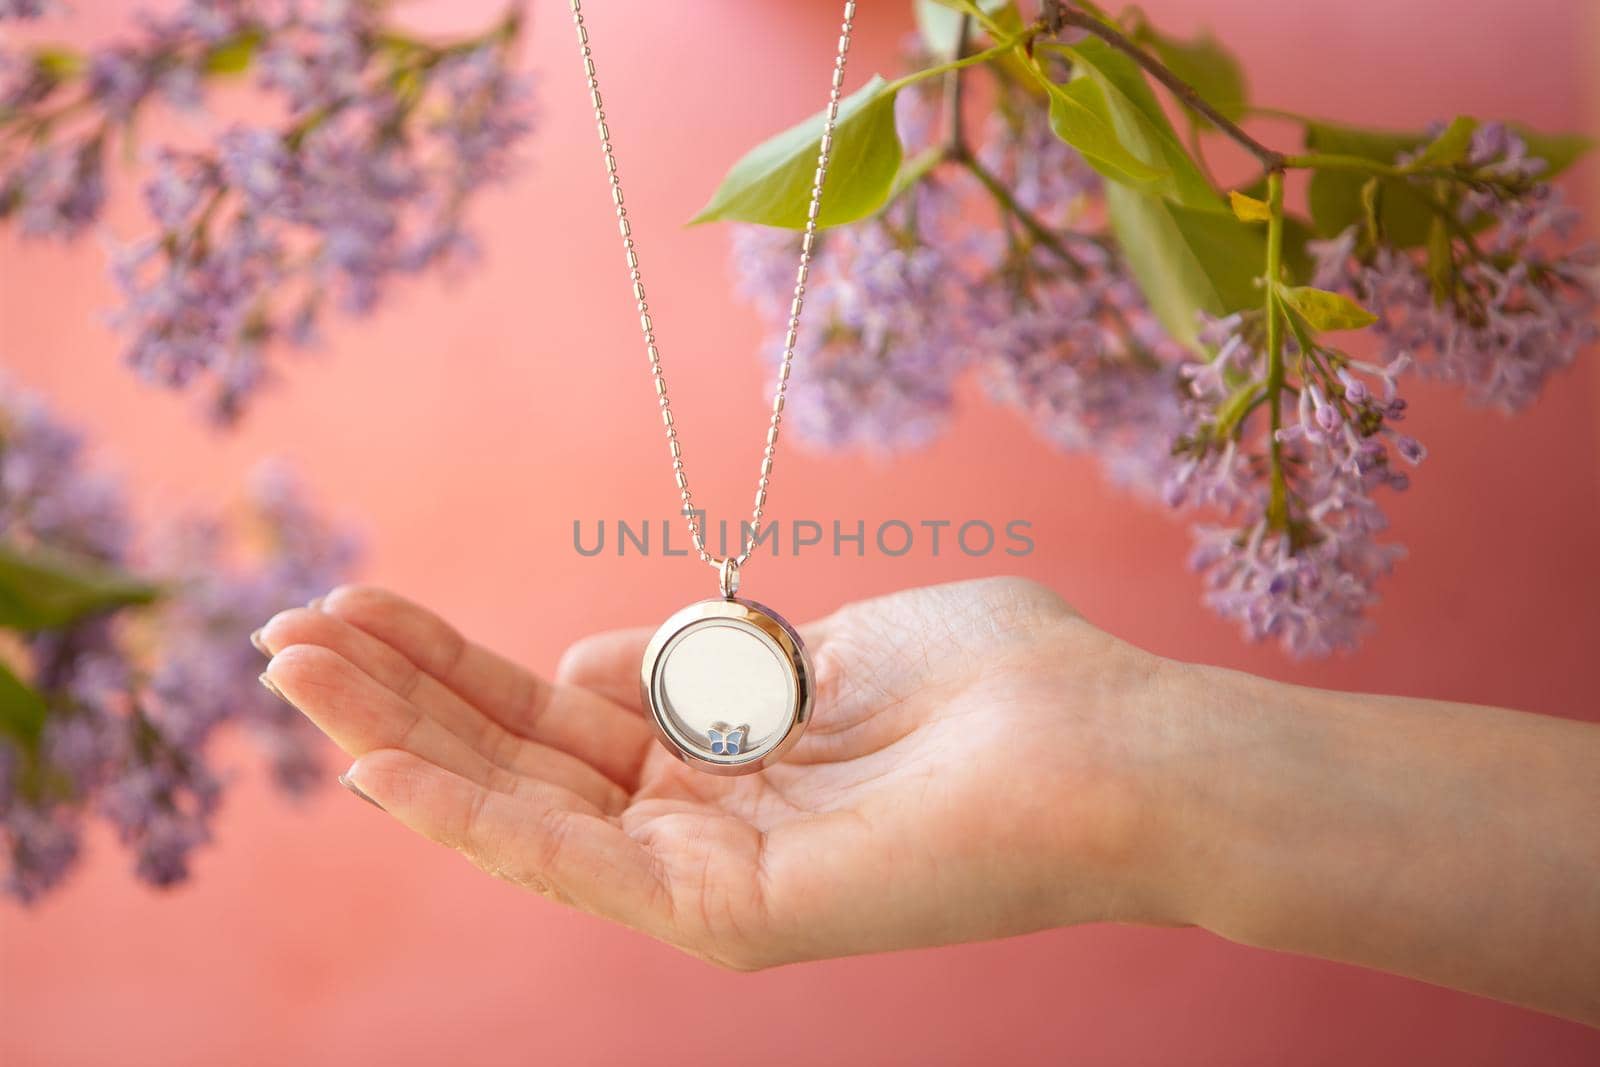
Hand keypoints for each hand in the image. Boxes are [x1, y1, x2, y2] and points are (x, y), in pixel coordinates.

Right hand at [257, 577, 1176, 968]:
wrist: (1109, 748)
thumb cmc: (995, 679)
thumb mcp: (820, 644)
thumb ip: (700, 657)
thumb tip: (579, 658)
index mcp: (723, 753)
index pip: (553, 708)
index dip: (455, 658)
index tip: (365, 597)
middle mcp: (700, 822)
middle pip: (515, 756)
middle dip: (398, 694)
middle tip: (284, 633)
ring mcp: (706, 875)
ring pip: (518, 808)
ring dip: (398, 739)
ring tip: (291, 670)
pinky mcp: (724, 914)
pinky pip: (569, 859)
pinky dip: (465, 813)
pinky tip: (372, 764)